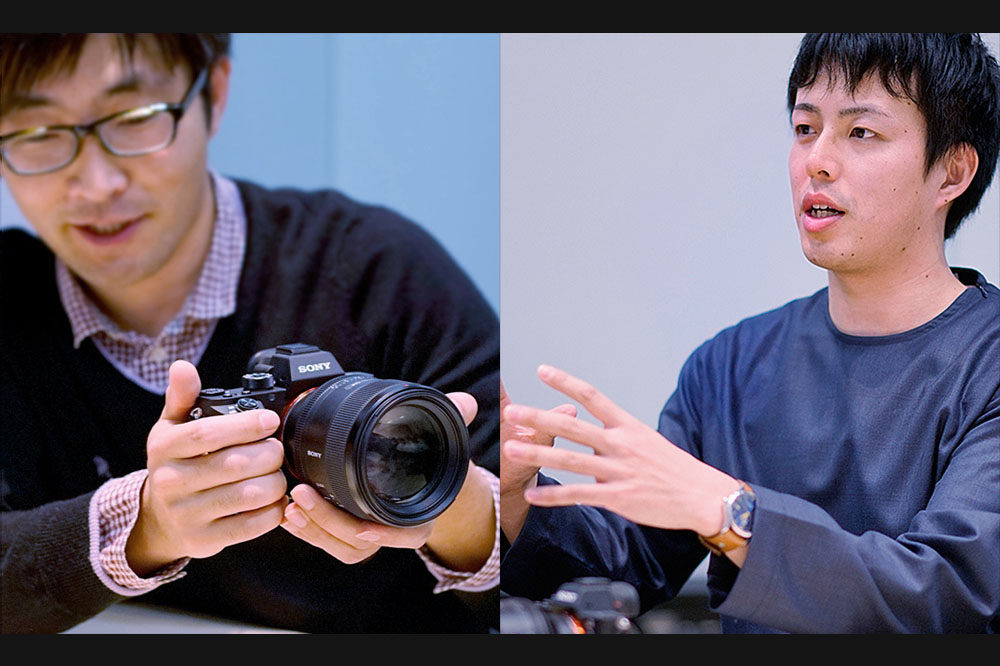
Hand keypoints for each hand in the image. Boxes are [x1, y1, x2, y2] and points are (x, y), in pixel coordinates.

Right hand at [127, 361, 287, 574]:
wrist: (158, 518)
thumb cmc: (176, 464)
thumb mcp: (172, 427)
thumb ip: (182, 396)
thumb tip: (181, 367)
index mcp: (164, 447)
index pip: (207, 433)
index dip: (245, 425)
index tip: (271, 420)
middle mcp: (169, 482)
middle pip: (234, 465)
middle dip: (269, 454)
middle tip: (279, 448)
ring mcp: (186, 514)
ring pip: (246, 495)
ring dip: (275, 482)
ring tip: (279, 473)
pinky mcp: (204, 540)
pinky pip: (250, 525)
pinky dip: (273, 510)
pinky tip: (277, 499)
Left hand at [281, 391, 493, 570]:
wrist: (421, 473)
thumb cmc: (429, 459)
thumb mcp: (444, 436)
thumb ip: (455, 417)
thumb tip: (466, 402)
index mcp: (420, 515)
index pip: (408, 535)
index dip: (388, 535)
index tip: (365, 527)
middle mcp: (394, 531)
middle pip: (362, 543)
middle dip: (329, 525)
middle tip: (302, 496)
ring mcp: (370, 534)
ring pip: (341, 547)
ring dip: (313, 529)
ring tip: (292, 505)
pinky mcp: (347, 531)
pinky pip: (327, 543)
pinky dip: (306, 530)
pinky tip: (288, 513)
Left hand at [502, 365, 737, 537]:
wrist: (702, 495)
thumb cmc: (674, 469)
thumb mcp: (647, 443)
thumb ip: (617, 441)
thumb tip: (595, 447)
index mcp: (627, 426)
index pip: (592, 396)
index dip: (565, 382)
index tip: (541, 370)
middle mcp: (620, 444)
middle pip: (572, 426)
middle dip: (539, 418)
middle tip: (512, 412)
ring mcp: (618, 470)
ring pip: (569, 461)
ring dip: (537, 455)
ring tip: (510, 450)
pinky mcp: (618, 497)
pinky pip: (578, 495)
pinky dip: (553, 497)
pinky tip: (532, 497)